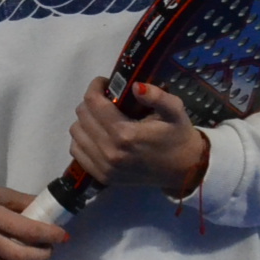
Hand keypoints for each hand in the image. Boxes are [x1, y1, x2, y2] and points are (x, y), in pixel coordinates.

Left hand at [68, 78, 207, 192]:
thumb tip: (135, 86)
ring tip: (101, 116)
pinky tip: (97, 133)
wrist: (183, 170)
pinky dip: (82, 139)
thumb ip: (157, 96)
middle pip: (82, 115)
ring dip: (85, 120)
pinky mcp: (102, 176)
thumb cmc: (178, 136)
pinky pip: (77, 151)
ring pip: (76, 132)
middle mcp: (110, 151)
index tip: (105, 83)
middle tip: (106, 99)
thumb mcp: (175, 111)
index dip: (95, 86)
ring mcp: (104, 166)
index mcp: (125, 134)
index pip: (93, 102)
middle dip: (91, 102)